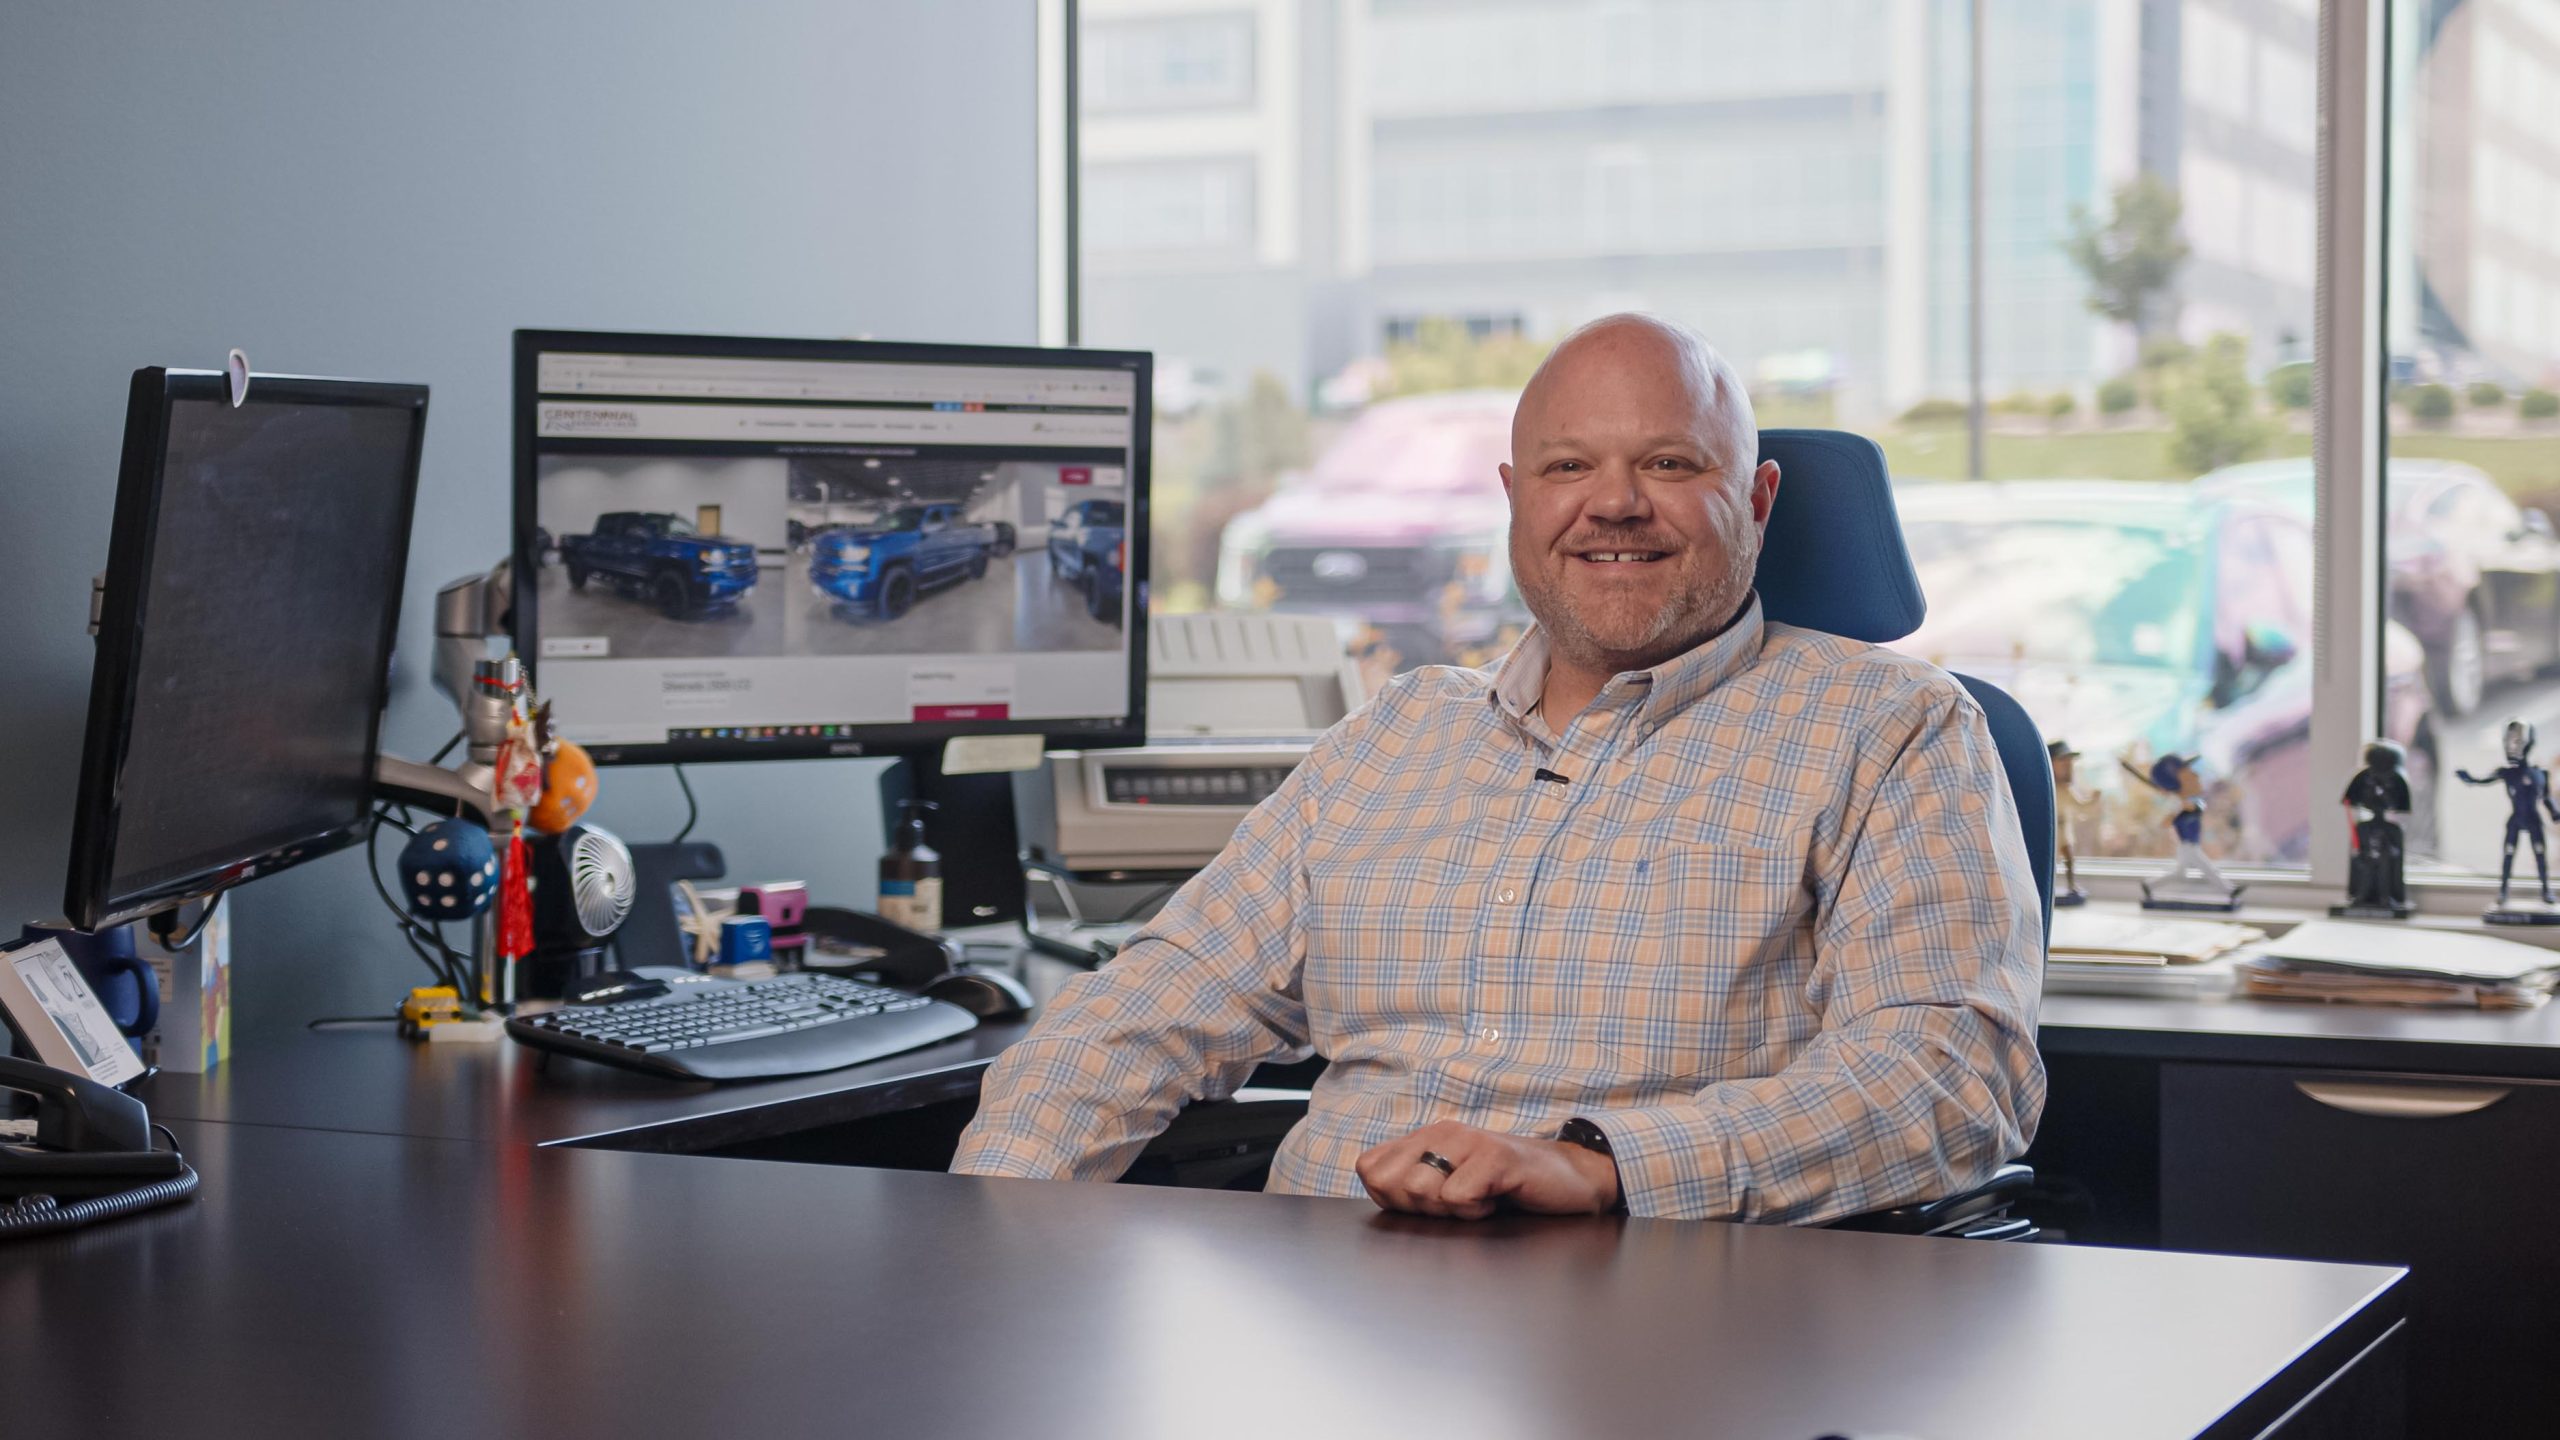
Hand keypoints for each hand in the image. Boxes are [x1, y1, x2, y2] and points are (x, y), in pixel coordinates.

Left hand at [1354, 1120, 1620, 1219]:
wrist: (1568, 1176)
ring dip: (1452, 1209)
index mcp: (1424, 1138)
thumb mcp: (1450, 1185)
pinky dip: (1477, 1210)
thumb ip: (1412, 1186)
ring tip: (1480, 1197)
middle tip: (1459, 1202)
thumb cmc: (1505, 1187)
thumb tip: (1379, 1193)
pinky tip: (1497, 1198)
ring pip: (1422, 1190)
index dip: (1391, 1198)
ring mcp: (1469, 1141)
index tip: (1428, 1203)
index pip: (1369, 1169)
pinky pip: (1458, 1197)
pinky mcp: (1495, 1156)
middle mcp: (1441, 1132)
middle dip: (1422, 1208)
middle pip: (1392, 1184)